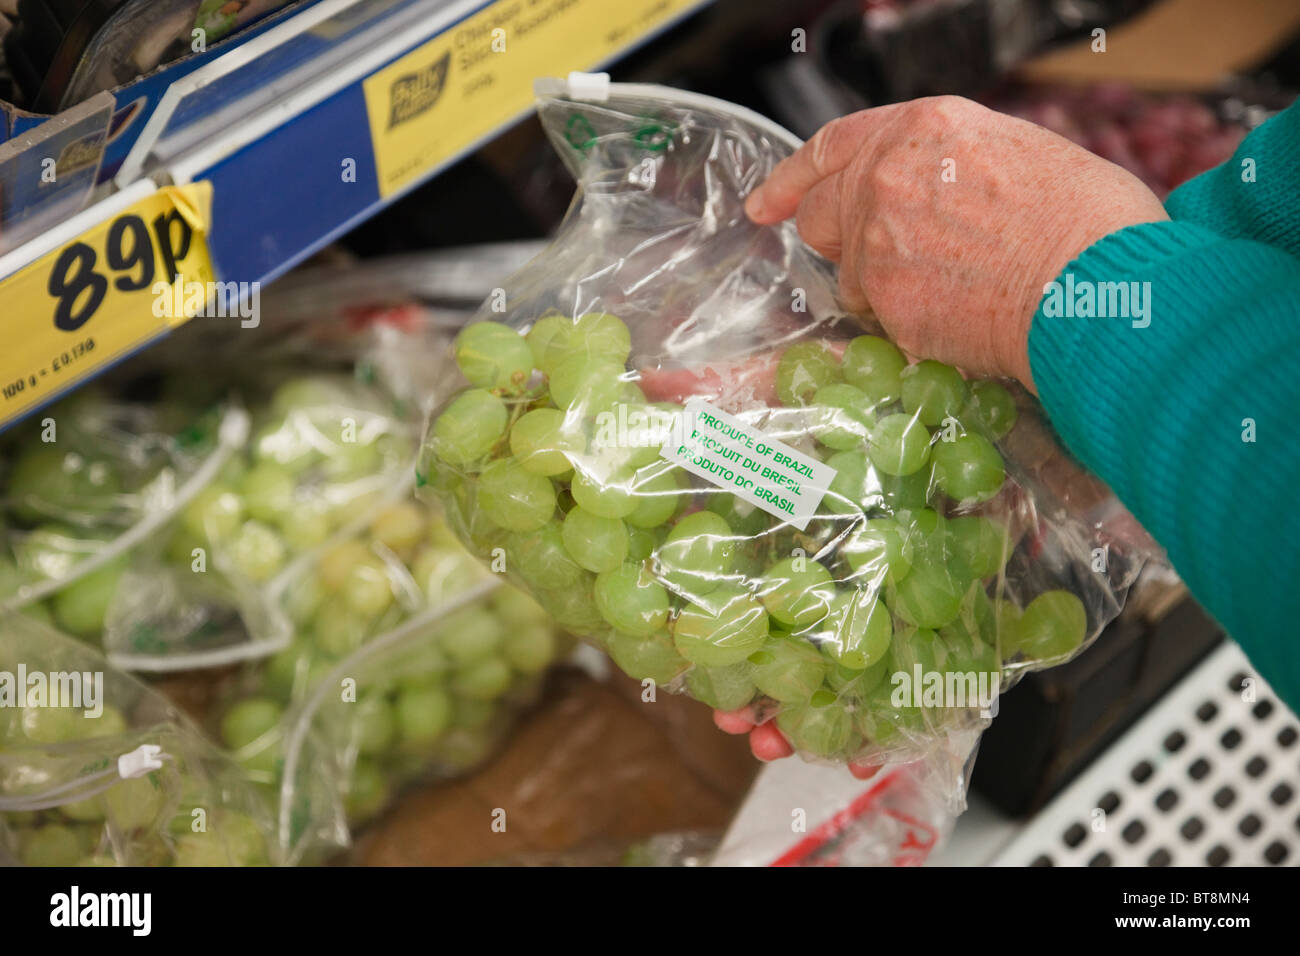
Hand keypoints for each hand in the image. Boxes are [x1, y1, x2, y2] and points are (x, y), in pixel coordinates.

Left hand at [745, 96, 1169, 390]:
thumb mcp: (1021, 155)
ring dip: (885, 291)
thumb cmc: (1091, 224)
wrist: (1103, 285)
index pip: (831, 147)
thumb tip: (936, 195)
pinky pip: (879, 321)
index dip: (792, 179)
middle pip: (824, 217)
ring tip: (956, 293)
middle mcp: (887, 177)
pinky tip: (960, 321)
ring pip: (851, 277)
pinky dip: (908, 327)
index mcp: (923, 128)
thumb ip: (953, 168)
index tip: (766, 205)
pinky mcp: (885, 301)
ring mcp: (879, 241)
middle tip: (884, 263)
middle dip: (844, 243)